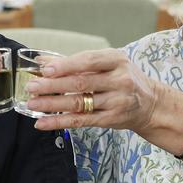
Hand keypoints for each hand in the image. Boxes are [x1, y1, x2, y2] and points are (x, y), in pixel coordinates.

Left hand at [24, 49, 162, 131]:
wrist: (151, 104)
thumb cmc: (123, 79)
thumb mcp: (108, 64)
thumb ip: (77, 62)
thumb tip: (42, 61)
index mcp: (117, 60)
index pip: (89, 61)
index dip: (66, 65)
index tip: (45, 69)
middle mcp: (120, 80)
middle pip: (81, 83)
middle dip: (53, 85)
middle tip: (32, 87)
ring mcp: (117, 101)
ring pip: (79, 103)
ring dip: (52, 105)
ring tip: (32, 104)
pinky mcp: (111, 119)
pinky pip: (81, 121)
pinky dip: (60, 121)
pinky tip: (43, 123)